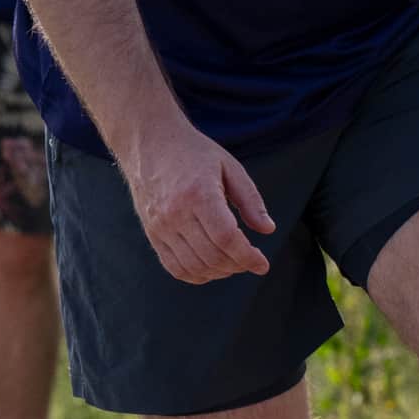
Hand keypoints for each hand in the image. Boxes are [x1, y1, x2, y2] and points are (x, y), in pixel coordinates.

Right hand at [121, 120, 275, 283]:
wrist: (150, 143)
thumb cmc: (194, 153)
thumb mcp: (230, 167)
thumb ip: (250, 200)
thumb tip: (268, 229)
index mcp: (199, 194)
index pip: (226, 238)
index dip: (247, 256)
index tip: (262, 264)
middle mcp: (176, 213)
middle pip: (212, 255)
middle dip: (237, 265)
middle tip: (251, 261)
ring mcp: (161, 226)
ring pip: (194, 266)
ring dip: (219, 272)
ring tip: (234, 264)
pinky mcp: (152, 233)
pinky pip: (174, 266)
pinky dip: (195, 275)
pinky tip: (211, 269)